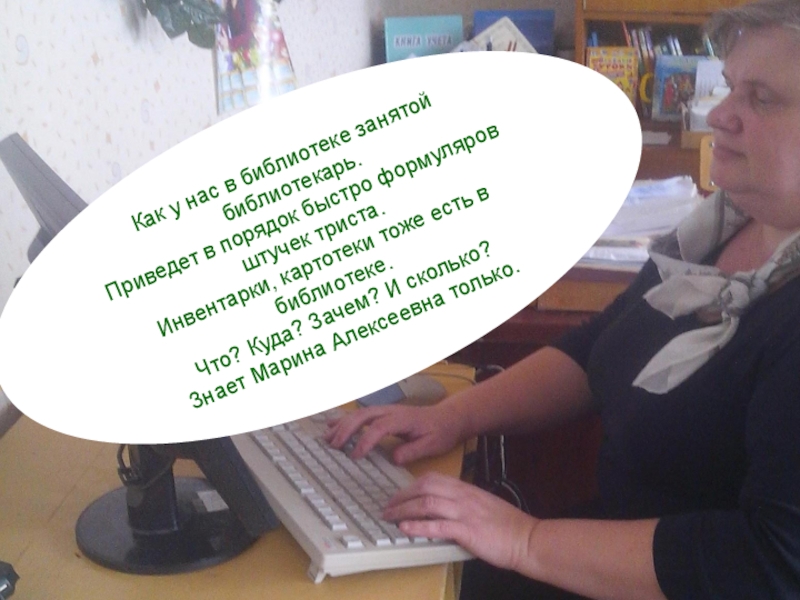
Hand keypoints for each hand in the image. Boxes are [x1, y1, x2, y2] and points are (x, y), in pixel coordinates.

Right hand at [324, 403, 464, 464]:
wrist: (448, 417)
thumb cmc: (440, 431)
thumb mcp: (432, 444)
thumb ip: (413, 451)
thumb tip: (394, 458)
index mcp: (402, 419)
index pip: (378, 427)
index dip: (365, 440)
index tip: (355, 455)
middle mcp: (391, 412)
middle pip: (363, 416)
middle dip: (346, 430)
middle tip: (333, 446)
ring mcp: (386, 411)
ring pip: (359, 414)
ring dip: (342, 424)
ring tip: (327, 438)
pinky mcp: (383, 413)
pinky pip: (361, 414)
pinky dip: (345, 419)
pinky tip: (332, 425)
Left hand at [382, 472, 538, 571]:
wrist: (526, 538)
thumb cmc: (507, 525)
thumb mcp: (483, 504)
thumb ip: (464, 502)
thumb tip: (444, 507)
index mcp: (466, 489)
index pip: (432, 479)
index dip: (411, 486)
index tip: (398, 495)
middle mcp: (463, 496)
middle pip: (424, 487)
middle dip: (401, 496)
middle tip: (387, 506)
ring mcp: (464, 512)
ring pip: (426, 503)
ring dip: (404, 510)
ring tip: (389, 517)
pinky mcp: (467, 531)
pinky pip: (437, 525)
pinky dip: (418, 526)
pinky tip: (405, 528)